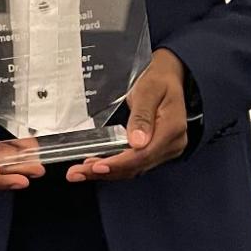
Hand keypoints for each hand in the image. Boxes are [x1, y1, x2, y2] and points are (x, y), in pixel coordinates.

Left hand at [65, 49, 189, 182]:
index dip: (119, 163)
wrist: (167, 78)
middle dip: (106, 171)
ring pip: (134, 169)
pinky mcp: (155, 152)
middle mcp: (171, 145)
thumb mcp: (148, 91)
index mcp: (172, 129)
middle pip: (136, 166)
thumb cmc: (158, 81)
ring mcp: (165, 150)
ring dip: (107, 172)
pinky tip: (95, 166)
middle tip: (78, 173)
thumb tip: (137, 142)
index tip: (98, 166)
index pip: (143, 155)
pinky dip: (114, 167)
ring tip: (81, 172)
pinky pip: (134, 164)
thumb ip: (142, 116)